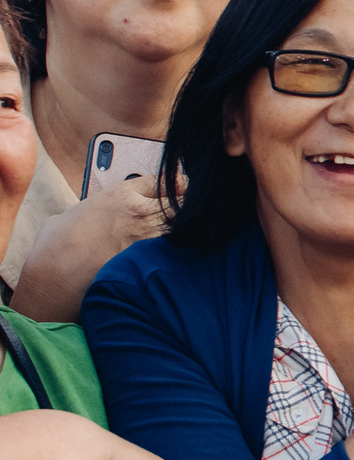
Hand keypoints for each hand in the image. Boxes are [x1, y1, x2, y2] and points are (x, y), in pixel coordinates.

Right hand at [11, 171, 173, 321]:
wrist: (56, 279)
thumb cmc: (55, 249)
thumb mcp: (71, 214)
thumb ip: (92, 209)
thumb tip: (92, 214)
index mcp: (119, 194)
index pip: (163, 180)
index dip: (174, 185)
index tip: (181, 188)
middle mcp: (139, 210)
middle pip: (182, 198)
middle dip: (188, 203)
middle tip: (192, 209)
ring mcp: (150, 234)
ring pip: (185, 222)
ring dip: (187, 225)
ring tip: (188, 230)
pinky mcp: (154, 258)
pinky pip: (179, 246)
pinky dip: (182, 246)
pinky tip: (177, 252)